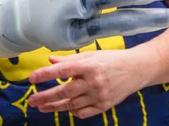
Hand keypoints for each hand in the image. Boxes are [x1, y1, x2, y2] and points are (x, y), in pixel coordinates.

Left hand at [28, 50, 149, 118]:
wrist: (136, 70)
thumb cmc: (112, 59)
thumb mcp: (91, 55)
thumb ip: (70, 60)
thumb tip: (50, 59)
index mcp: (89, 65)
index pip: (62, 70)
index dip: (46, 74)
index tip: (32, 78)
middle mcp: (94, 81)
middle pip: (64, 91)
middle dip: (45, 96)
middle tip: (32, 100)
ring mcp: (99, 95)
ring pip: (71, 104)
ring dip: (55, 106)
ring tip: (42, 107)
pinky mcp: (104, 106)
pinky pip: (83, 112)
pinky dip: (73, 111)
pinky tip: (65, 109)